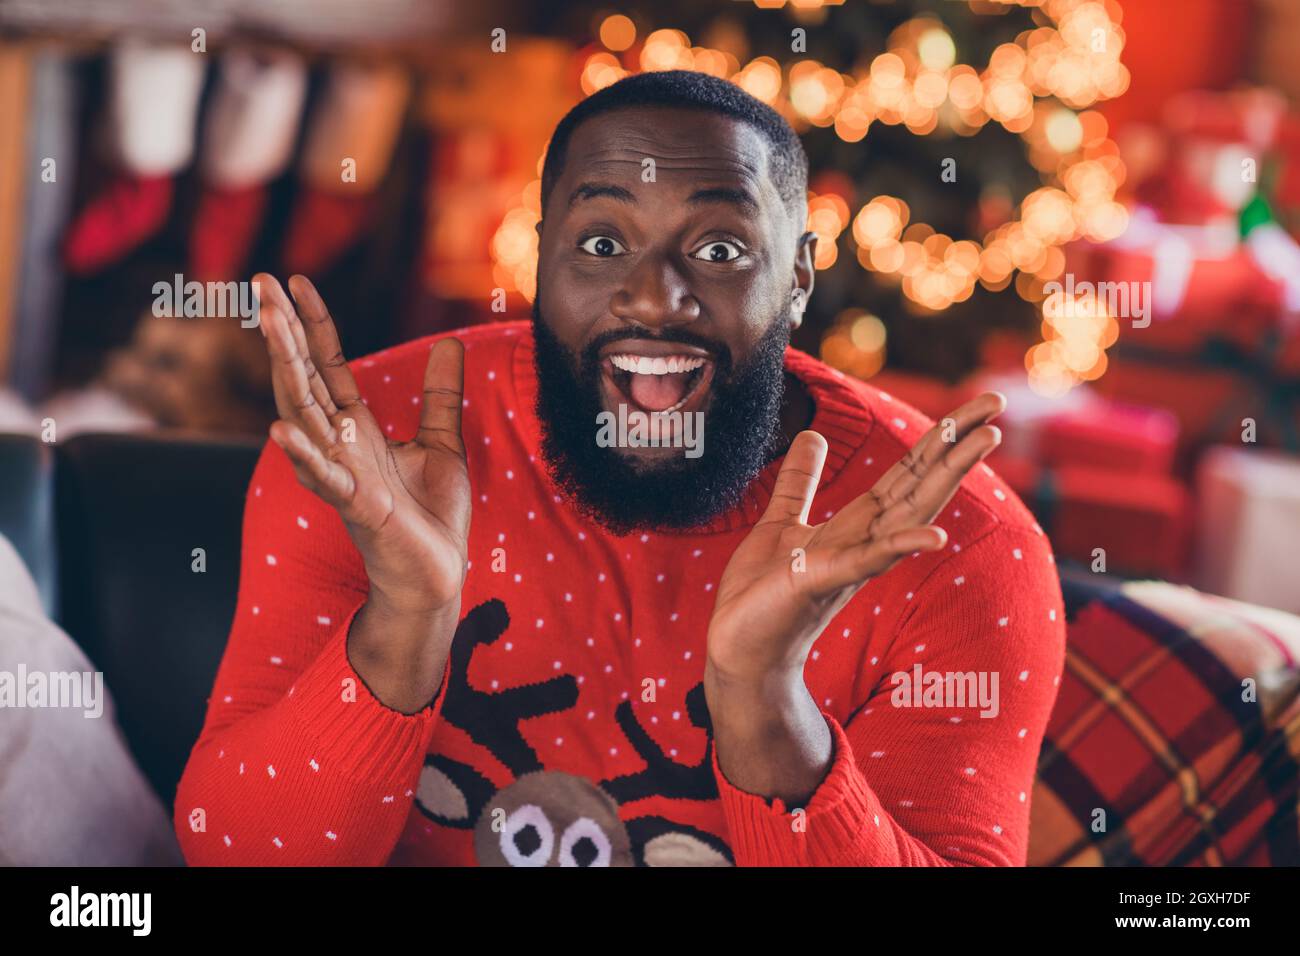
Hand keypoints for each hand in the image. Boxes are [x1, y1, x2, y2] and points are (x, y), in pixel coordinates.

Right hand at [254, 273, 470, 616]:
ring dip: (285, 368)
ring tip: (268, 323)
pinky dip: (303, 453)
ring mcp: (341, 472)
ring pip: (304, 412)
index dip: (312, 322)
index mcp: (357, 427)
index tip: (293, 280)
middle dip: (283, 330)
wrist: (436, 574)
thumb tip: (451, 343)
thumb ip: (440, 395)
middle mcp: (340, 443)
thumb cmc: (432, 515)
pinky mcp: (356, 505)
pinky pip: (325, 476)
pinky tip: (279, 428)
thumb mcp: (442, 442)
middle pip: (303, 376)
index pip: (326, 363)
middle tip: (261, 282)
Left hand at [705, 392, 1004, 685]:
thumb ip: (800, 482)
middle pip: (920, 484)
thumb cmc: (762, 595)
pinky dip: (900, 547)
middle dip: (958, 444)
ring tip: (985, 441)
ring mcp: (848, 563)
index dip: (939, 438)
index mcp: (857, 526)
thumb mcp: (780, 522)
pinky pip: (866, 562)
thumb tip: (813, 433)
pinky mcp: (818, 582)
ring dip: (947, 477)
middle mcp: (865, 543)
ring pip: (909, 514)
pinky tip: (934, 536)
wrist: (738, 650)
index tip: (978, 408)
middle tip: (996, 402)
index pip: (907, 473)